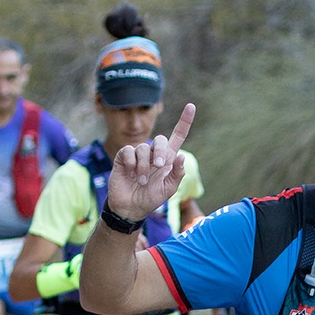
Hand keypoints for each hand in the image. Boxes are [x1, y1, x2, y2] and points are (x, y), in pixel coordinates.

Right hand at [107, 103, 195, 221]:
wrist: (130, 207)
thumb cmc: (150, 198)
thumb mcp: (168, 189)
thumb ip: (177, 174)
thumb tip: (181, 156)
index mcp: (167, 160)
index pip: (177, 136)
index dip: (184, 122)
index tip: (191, 106)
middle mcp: (153, 154)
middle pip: (160, 140)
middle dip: (160, 152)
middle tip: (158, 166)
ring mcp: (138, 154)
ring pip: (143, 148)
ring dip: (144, 166)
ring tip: (142, 180)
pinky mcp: (123, 157)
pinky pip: (128, 151)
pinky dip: (131, 163)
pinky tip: (130, 173)